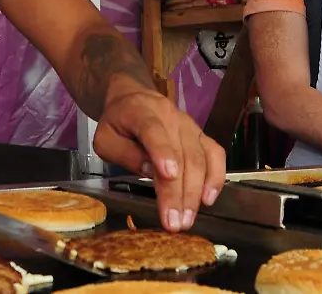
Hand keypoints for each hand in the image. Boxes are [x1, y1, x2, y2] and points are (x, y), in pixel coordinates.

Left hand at [93, 88, 224, 232]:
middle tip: (175, 223)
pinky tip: (209, 199)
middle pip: (181, 153)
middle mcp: (170, 117)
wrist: (134, 98)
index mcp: (142, 113)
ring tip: (187, 219)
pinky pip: (215, 154)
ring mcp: (189, 125)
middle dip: (179, 191)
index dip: (163, 152)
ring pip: (199, 158)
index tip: (168, 176)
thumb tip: (150, 171)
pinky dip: (216, 177)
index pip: (154, 131)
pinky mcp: (201, 135)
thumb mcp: (105, 138)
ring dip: (196, 191)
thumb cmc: (118, 123)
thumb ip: (124, 153)